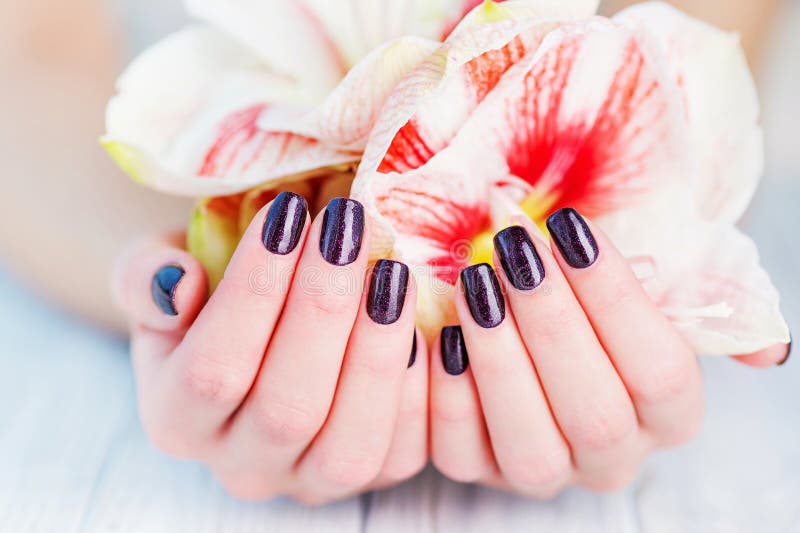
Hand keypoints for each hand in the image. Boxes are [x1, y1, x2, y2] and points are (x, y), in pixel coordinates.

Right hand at [113, 194, 425, 504]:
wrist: (259, 328)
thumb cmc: (213, 291)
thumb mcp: (162, 271)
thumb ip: (147, 276)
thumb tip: (177, 284)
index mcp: (176, 419)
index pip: (212, 370)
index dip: (253, 290)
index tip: (287, 211)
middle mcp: (240, 465)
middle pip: (286, 410)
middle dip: (323, 309)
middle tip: (350, 227)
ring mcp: (308, 481)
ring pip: (347, 446)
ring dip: (376, 352)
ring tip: (392, 270)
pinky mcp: (371, 477)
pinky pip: (403, 455)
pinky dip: (419, 390)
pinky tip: (424, 321)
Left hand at [430, 208, 790, 496]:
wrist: (530, 314)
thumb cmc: (593, 290)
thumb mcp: (658, 280)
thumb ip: (713, 301)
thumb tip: (766, 352)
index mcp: (668, 412)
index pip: (661, 373)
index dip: (616, 300)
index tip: (571, 229)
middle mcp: (611, 454)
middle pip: (597, 414)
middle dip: (553, 326)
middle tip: (515, 249)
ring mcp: (544, 469)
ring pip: (531, 446)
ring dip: (501, 361)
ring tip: (475, 283)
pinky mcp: (478, 468)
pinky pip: (461, 453)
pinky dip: (448, 395)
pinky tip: (442, 334)